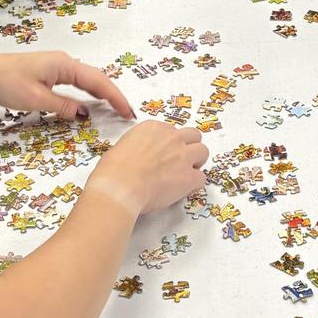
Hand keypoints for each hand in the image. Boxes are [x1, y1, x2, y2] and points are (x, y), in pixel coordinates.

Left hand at [0, 48, 133, 120]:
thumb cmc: (6, 83)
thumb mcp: (35, 100)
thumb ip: (63, 107)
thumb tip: (85, 114)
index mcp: (65, 65)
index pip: (98, 82)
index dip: (116, 98)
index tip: (128, 112)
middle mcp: (65, 63)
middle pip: (97, 79)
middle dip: (114, 96)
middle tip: (128, 114)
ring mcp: (58, 67)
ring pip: (87, 81)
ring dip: (103, 94)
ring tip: (116, 110)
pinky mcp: (50, 73)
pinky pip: (76, 83)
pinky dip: (88, 93)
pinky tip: (92, 103)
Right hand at [89, 121, 209, 215]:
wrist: (120, 186)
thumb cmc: (113, 169)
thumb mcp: (122, 146)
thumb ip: (138, 147)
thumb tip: (139, 157)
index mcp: (154, 128)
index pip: (171, 130)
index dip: (170, 144)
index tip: (165, 154)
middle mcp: (172, 137)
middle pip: (193, 136)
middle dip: (189, 147)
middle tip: (181, 160)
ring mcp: (183, 156)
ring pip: (203, 152)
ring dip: (197, 162)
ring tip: (186, 173)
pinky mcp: (189, 176)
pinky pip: (202, 178)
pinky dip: (195, 184)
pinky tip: (185, 190)